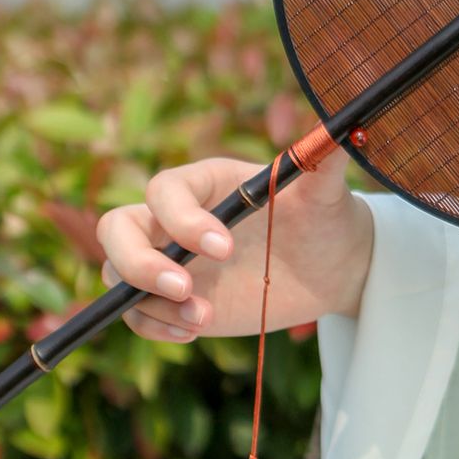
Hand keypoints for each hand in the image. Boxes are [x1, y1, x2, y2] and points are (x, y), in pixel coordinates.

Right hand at [95, 148, 372, 342]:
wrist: (330, 264)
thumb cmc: (323, 217)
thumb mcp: (326, 193)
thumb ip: (323, 164)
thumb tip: (341, 129)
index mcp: (204, 182)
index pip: (164, 190)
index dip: (182, 219)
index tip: (225, 248)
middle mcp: (175, 219)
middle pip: (118, 228)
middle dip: (139, 260)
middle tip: (184, 286)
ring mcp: (169, 261)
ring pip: (117, 274)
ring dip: (150, 302)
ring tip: (203, 318)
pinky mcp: (173, 299)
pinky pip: (136, 313)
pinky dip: (156, 325)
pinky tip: (196, 329)